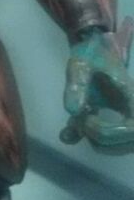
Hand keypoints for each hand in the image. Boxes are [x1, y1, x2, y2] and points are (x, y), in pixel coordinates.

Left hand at [61, 29, 133, 152]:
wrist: (96, 52)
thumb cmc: (91, 56)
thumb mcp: (79, 65)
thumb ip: (76, 85)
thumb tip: (72, 111)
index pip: (133, 130)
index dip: (109, 133)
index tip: (87, 120)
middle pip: (129, 143)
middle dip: (99, 137)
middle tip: (79, 121)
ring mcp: (130, 119)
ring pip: (120, 147)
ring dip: (94, 140)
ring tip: (78, 121)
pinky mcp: (120, 123)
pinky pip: (112, 142)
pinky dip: (91, 140)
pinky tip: (72, 131)